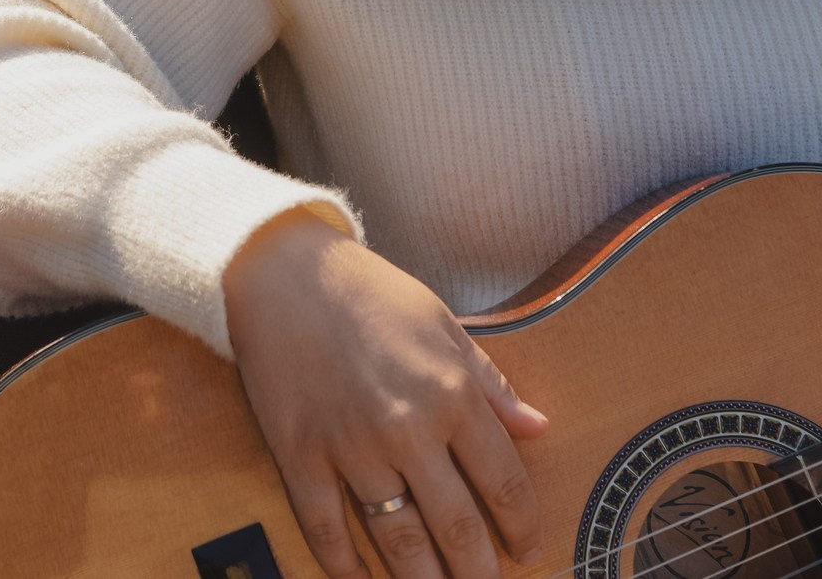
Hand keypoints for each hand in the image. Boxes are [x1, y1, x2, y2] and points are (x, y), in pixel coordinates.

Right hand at [223, 213, 547, 578]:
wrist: (283, 272)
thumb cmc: (370, 292)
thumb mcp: (445, 324)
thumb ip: (491, 384)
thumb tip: (538, 428)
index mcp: (451, 394)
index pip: (502, 481)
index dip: (521, 525)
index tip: (529, 548)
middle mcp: (407, 430)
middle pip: (456, 526)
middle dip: (479, 570)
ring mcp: (352, 449)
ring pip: (398, 539)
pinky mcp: (302, 457)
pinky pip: (327, 528)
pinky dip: (345, 565)